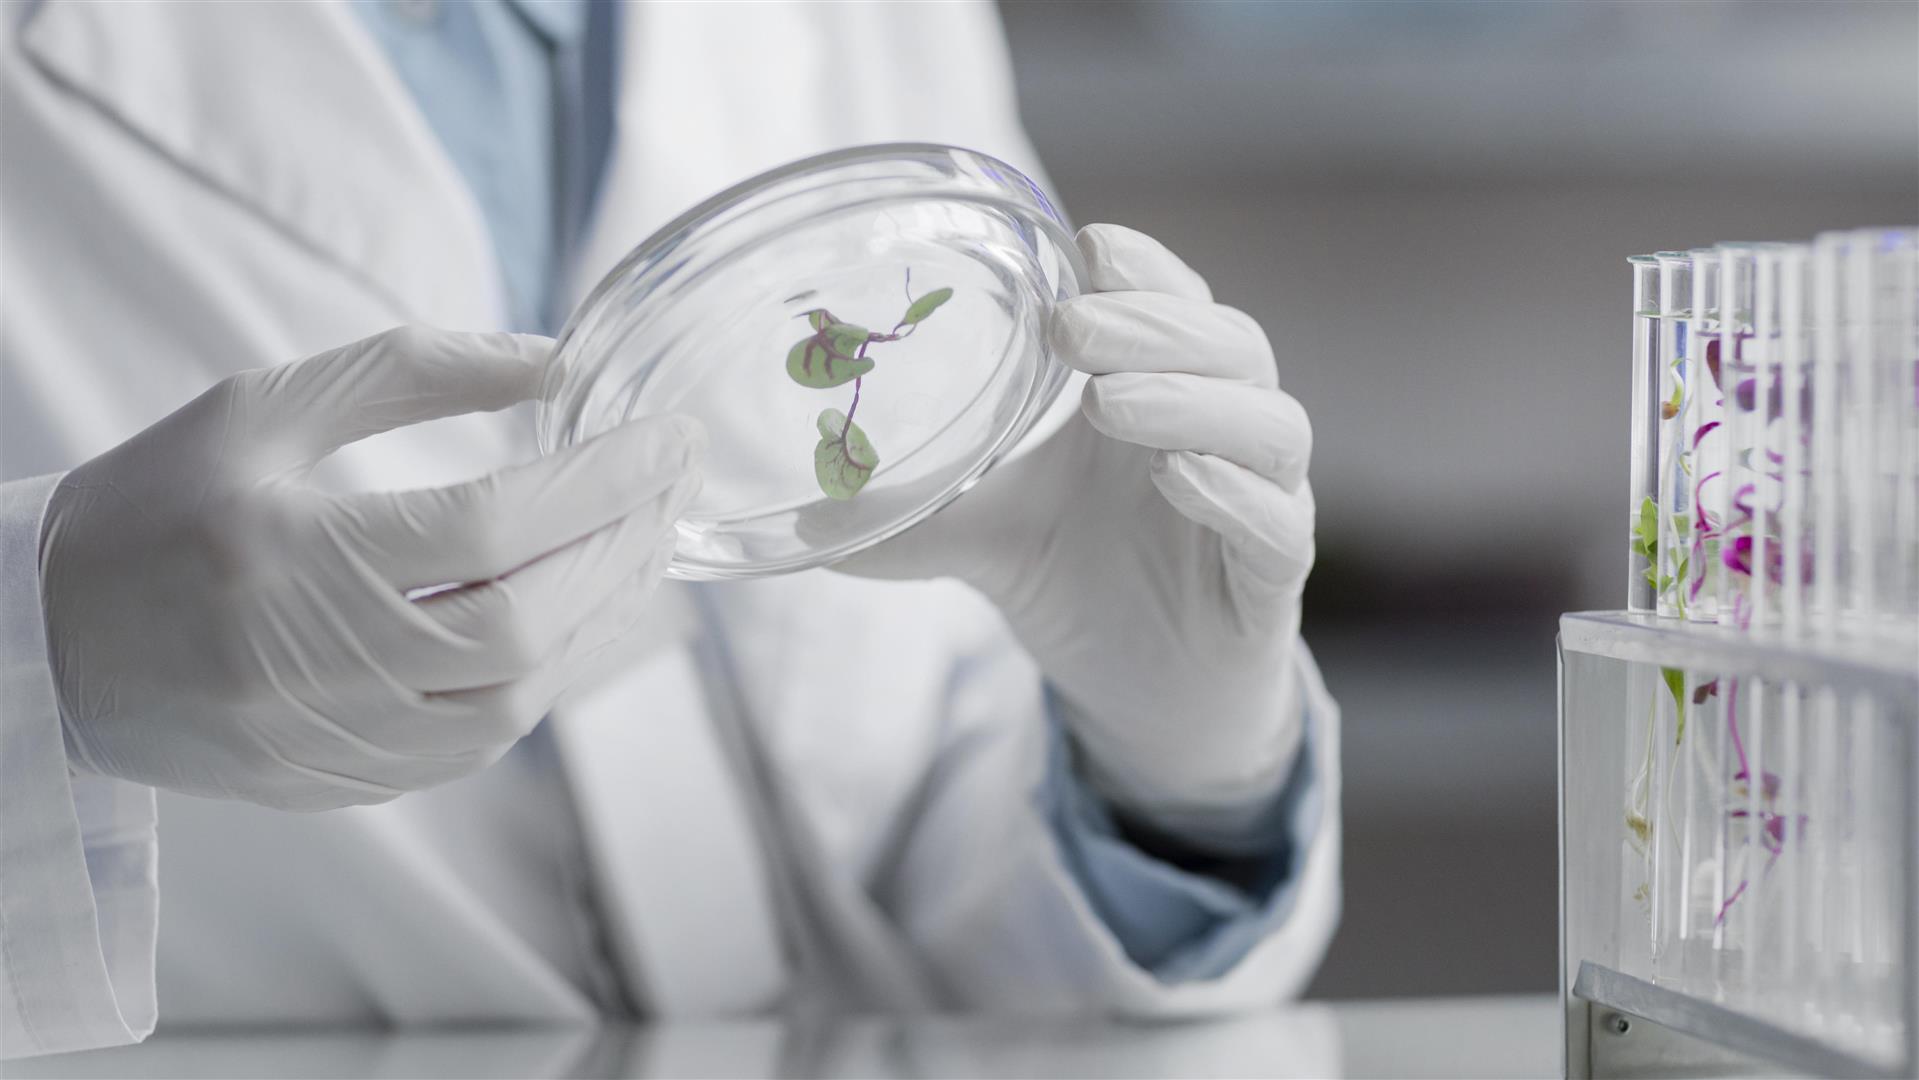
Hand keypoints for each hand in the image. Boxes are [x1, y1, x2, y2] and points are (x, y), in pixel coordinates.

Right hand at [40, 326, 703, 810]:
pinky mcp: (336, 783)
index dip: (598, 482)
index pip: (490, 527)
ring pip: (511, 701)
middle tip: (670, 489)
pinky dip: (540, 679)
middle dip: (617, 551)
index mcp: (284, 555)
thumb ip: (411, 373)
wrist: (41, 644)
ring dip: (594, 621)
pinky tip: (569, 620)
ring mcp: (325, 740)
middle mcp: (311, 663)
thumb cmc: (152, 509)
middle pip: (521, 624)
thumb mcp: (262, 407)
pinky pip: (476, 745)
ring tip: (637, 547)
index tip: (669, 438)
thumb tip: (555, 362)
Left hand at [842, 225, 1313, 829]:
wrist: (1148, 694)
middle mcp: (1219, 433)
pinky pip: (1280, 523)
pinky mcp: (1273, 579)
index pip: (1173, 303)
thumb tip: (796, 514)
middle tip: (1073, 326)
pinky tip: (1180, 478)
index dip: (1142, 269)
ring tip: (1110, 401)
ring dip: (1193, 400)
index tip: (1081, 247)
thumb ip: (906, 513)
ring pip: (1269, 424)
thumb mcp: (983, 534)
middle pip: (1231, 344)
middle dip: (1154, 326)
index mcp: (1154, 393)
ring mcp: (1260, 501)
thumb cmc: (1078, 578)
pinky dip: (1234, 494)